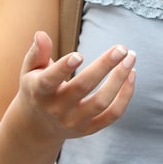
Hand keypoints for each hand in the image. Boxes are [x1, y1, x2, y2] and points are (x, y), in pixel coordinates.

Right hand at [15, 30, 136, 139]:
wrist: (38, 127)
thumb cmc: (36, 88)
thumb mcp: (30, 70)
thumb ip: (37, 53)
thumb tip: (41, 34)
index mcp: (40, 92)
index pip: (50, 81)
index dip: (63, 68)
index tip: (79, 55)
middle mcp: (57, 109)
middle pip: (82, 87)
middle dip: (104, 66)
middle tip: (121, 48)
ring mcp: (74, 122)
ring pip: (101, 102)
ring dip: (119, 79)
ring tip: (131, 57)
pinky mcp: (89, 129)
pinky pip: (112, 115)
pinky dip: (125, 96)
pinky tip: (132, 75)